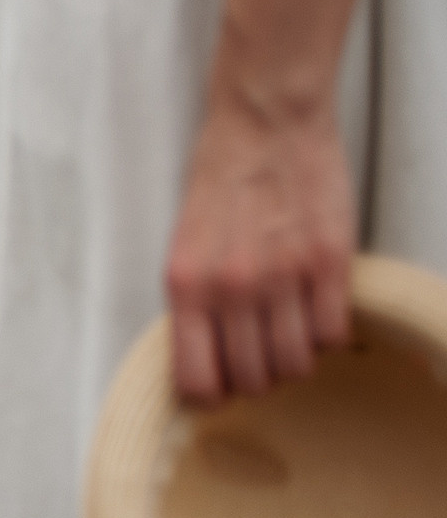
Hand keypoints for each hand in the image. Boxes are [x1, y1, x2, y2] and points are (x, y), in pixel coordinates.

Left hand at [163, 90, 354, 404]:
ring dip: (293, 359)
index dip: (211, 396)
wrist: (265, 121)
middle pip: (252, 378)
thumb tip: (206, 357)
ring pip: (296, 364)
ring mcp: (284, 276)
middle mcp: (232, 286)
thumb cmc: (221, 176)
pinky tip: (316, 309)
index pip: (196, 378)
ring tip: (288, 333)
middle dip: (256, 378)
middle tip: (259, 357)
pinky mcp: (330, 262)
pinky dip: (328, 333)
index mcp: (186, 282)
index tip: (220, 392)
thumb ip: (195, 298)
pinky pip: (334, 334)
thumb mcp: (185, 240)